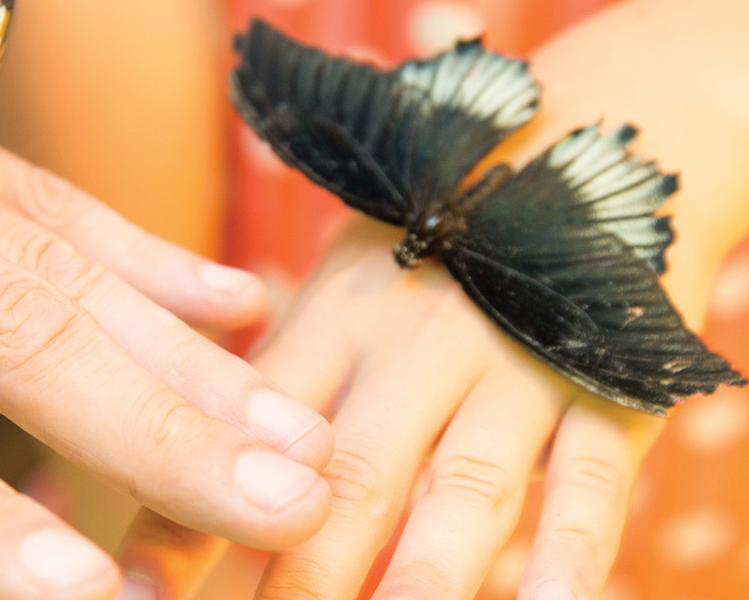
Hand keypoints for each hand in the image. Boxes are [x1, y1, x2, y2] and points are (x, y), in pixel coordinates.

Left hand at [114, 0, 748, 597]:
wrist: (599, 147)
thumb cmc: (437, 254)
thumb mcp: (342, 298)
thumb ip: (272, 396)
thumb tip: (161, 521)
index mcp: (335, 318)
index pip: (247, 429)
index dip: (191, 512)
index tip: (136, 593)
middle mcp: (416, 343)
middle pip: (349, 474)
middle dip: (301, 572)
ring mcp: (517, 364)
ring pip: (464, 485)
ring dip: (422, 575)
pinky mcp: (613, 385)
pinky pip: (592, 477)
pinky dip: (571, 551)